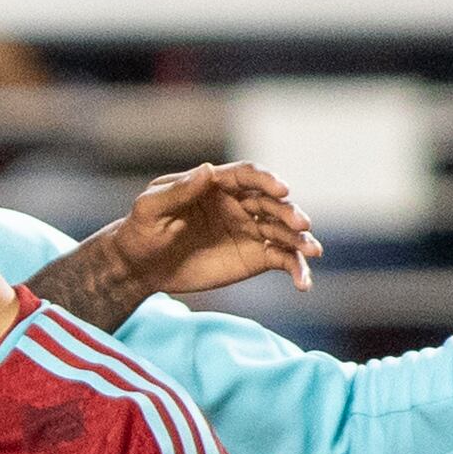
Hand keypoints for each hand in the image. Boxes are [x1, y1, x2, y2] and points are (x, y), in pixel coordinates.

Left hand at [97, 160, 320, 301]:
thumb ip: (178, 191)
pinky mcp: (254, 257)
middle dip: (289, 212)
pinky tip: (303, 283)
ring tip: (312, 252)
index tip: (282, 189)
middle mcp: (240, 204)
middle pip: (272, 202)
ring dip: (300, 240)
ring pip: (283, 231)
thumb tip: (207, 170)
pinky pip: (281, 259)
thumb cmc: (141, 231)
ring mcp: (250, 230)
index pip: (249, 175)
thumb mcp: (150, 208)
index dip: (267, 179)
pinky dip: (295, 269)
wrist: (140, 267)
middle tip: (302, 225)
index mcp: (217, 184)